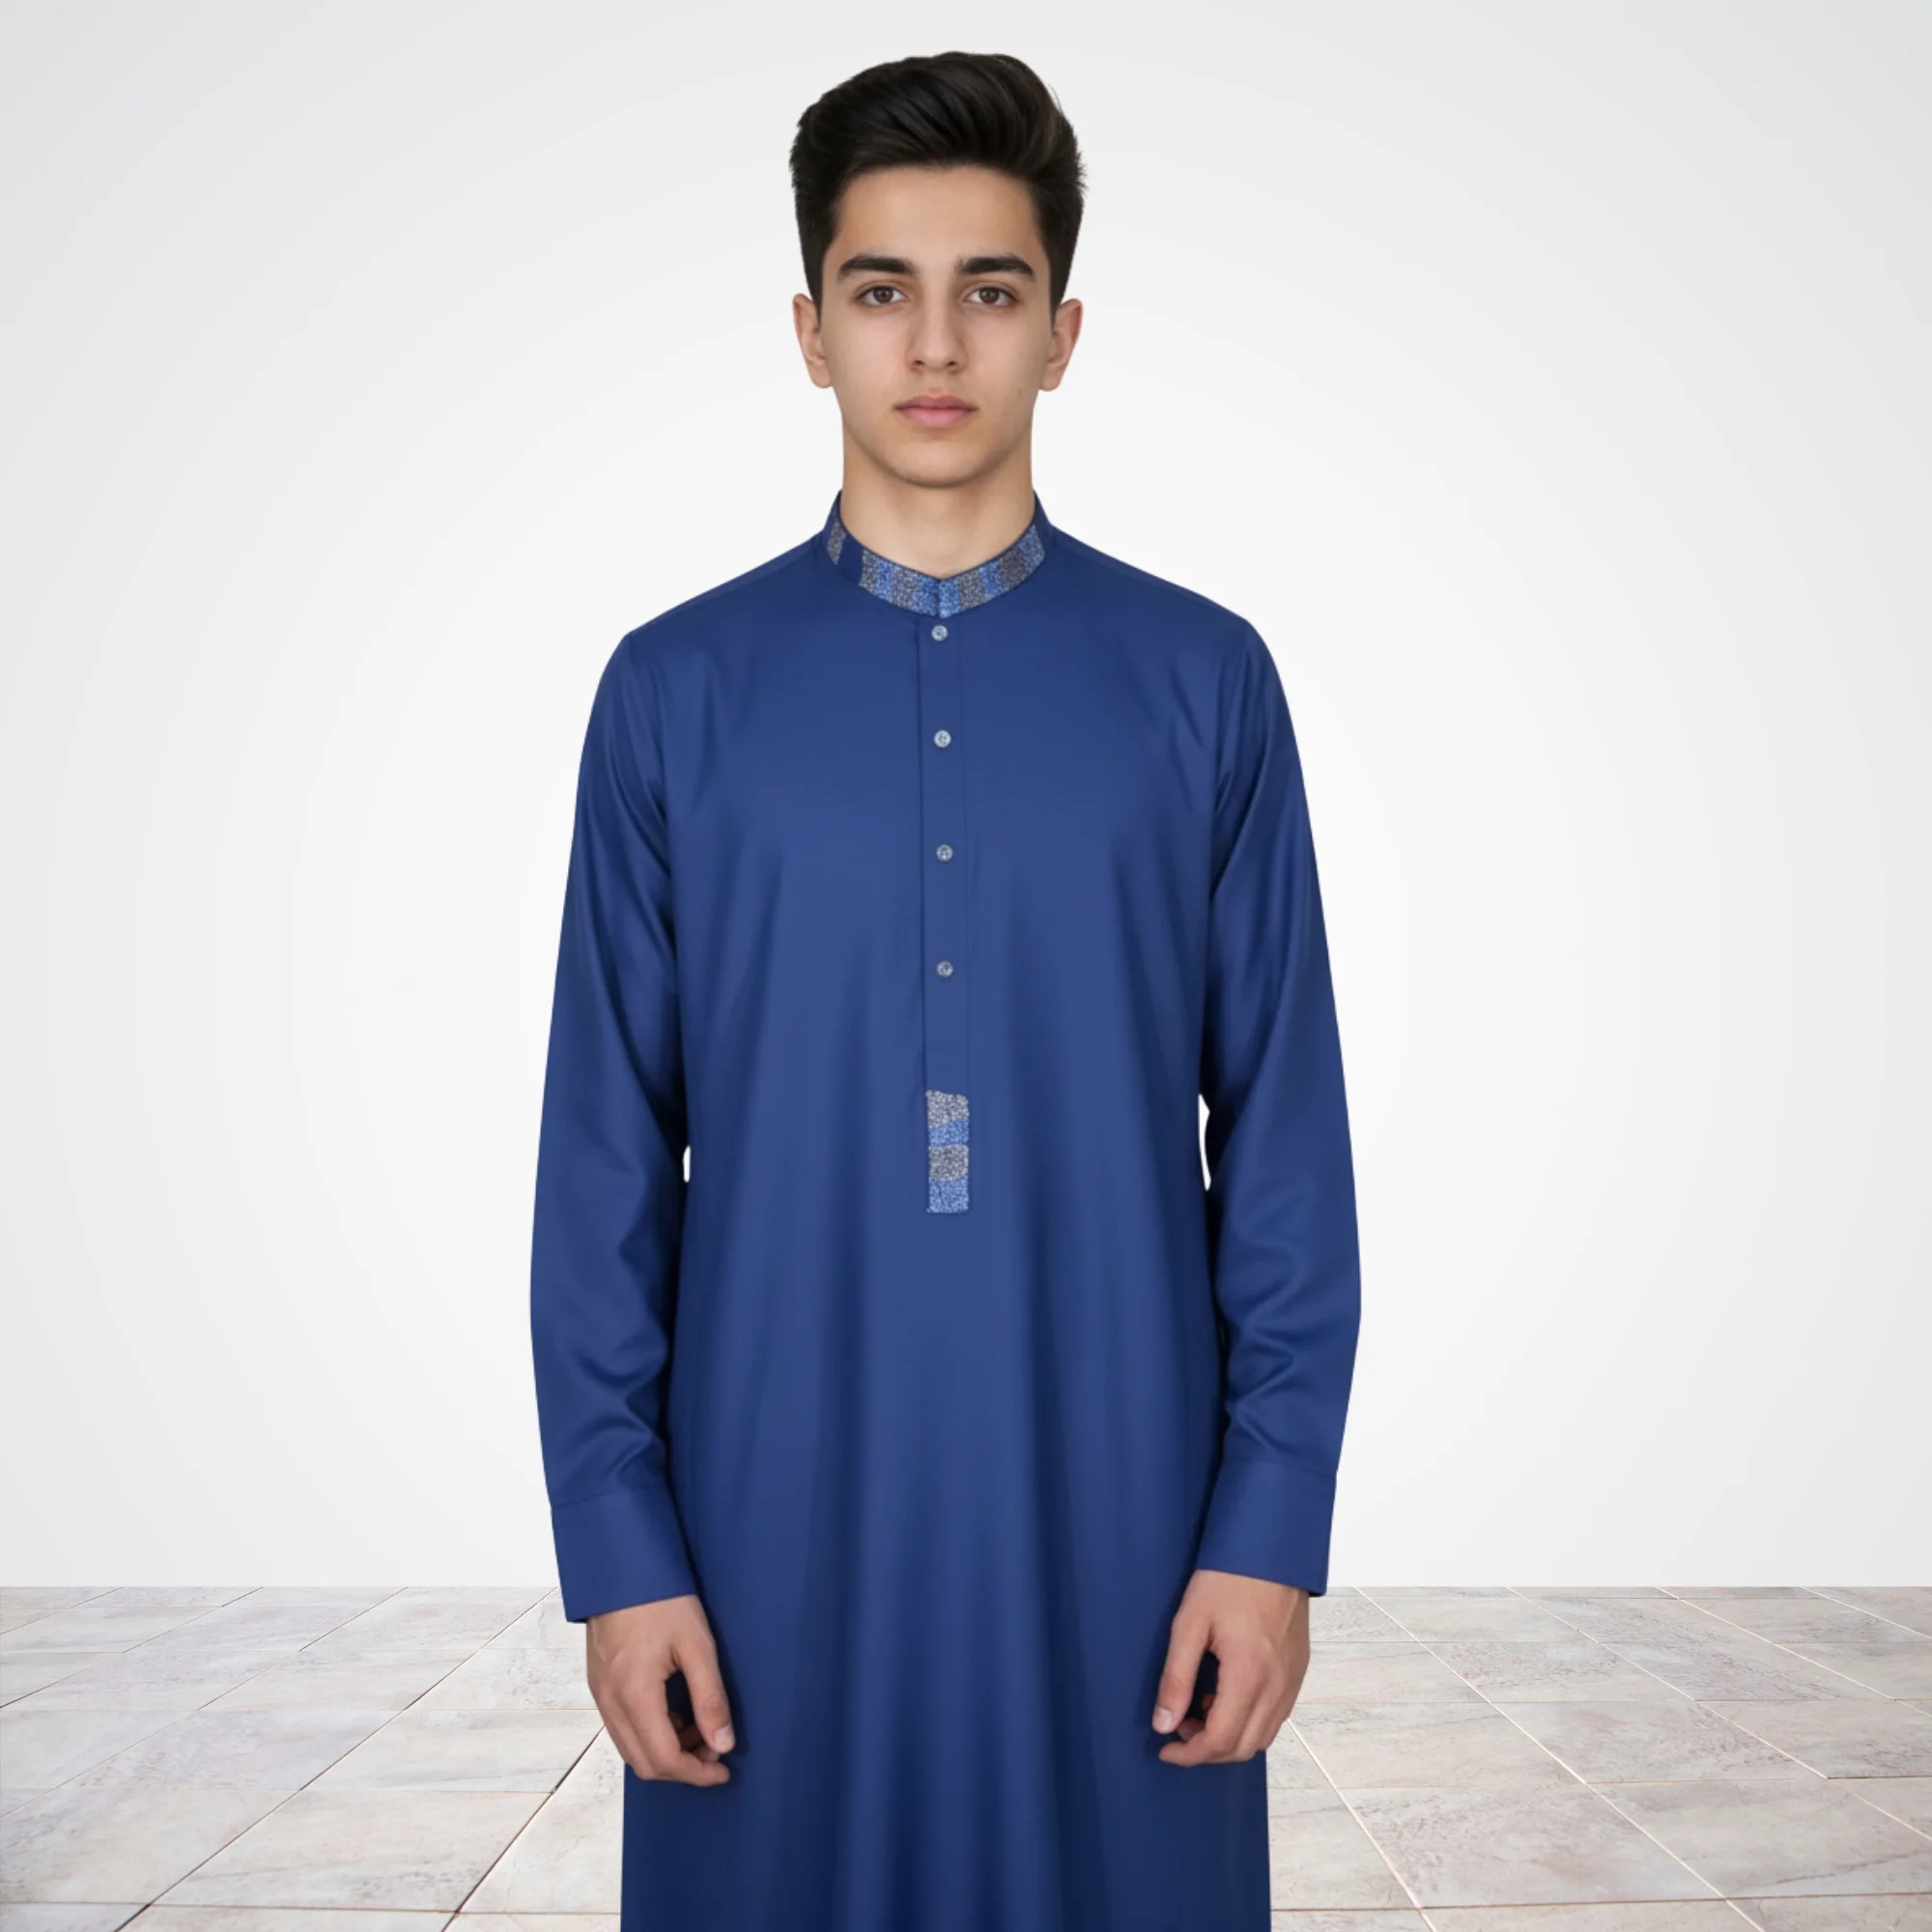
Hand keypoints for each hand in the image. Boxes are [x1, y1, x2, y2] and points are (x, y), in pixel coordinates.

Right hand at [586, 1593, 734, 1785]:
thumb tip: (723, 1744)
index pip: (664, 1760)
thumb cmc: (662, 1599)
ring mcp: (599, 1694)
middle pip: (644, 1763)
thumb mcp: (697, 1644)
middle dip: (683, 1767)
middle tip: (715, 1749)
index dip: (696, 1774)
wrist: (621, 1566)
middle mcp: (609, 1702)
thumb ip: (710, 1697)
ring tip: (700, 1729)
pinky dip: (650, 1733)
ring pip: (630, 1748)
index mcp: (634, 1695)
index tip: (724, 1769)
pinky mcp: (598, 1683)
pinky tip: (675, 1712)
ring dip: (666, 1751)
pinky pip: (622, 1727)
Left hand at [1150, 1568, 1308, 1765]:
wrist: (1272, 1550)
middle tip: (1179, 1727)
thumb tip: (1163, 1724)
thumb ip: (1175, 1678)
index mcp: (1248, 1678)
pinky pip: (1276, 1715)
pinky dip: (1250, 1721)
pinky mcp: (1299, 1670)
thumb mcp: (1189, 1623)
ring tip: (1199, 1709)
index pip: (1220, 1741)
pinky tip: (1226, 1695)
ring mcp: (1292, 1681)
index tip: (1164, 1749)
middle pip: (1244, 1748)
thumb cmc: (1227, 1580)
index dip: (1189, 1754)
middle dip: (1207, 1751)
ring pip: (1263, 1736)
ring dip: (1230, 1738)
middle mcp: (1277, 1688)